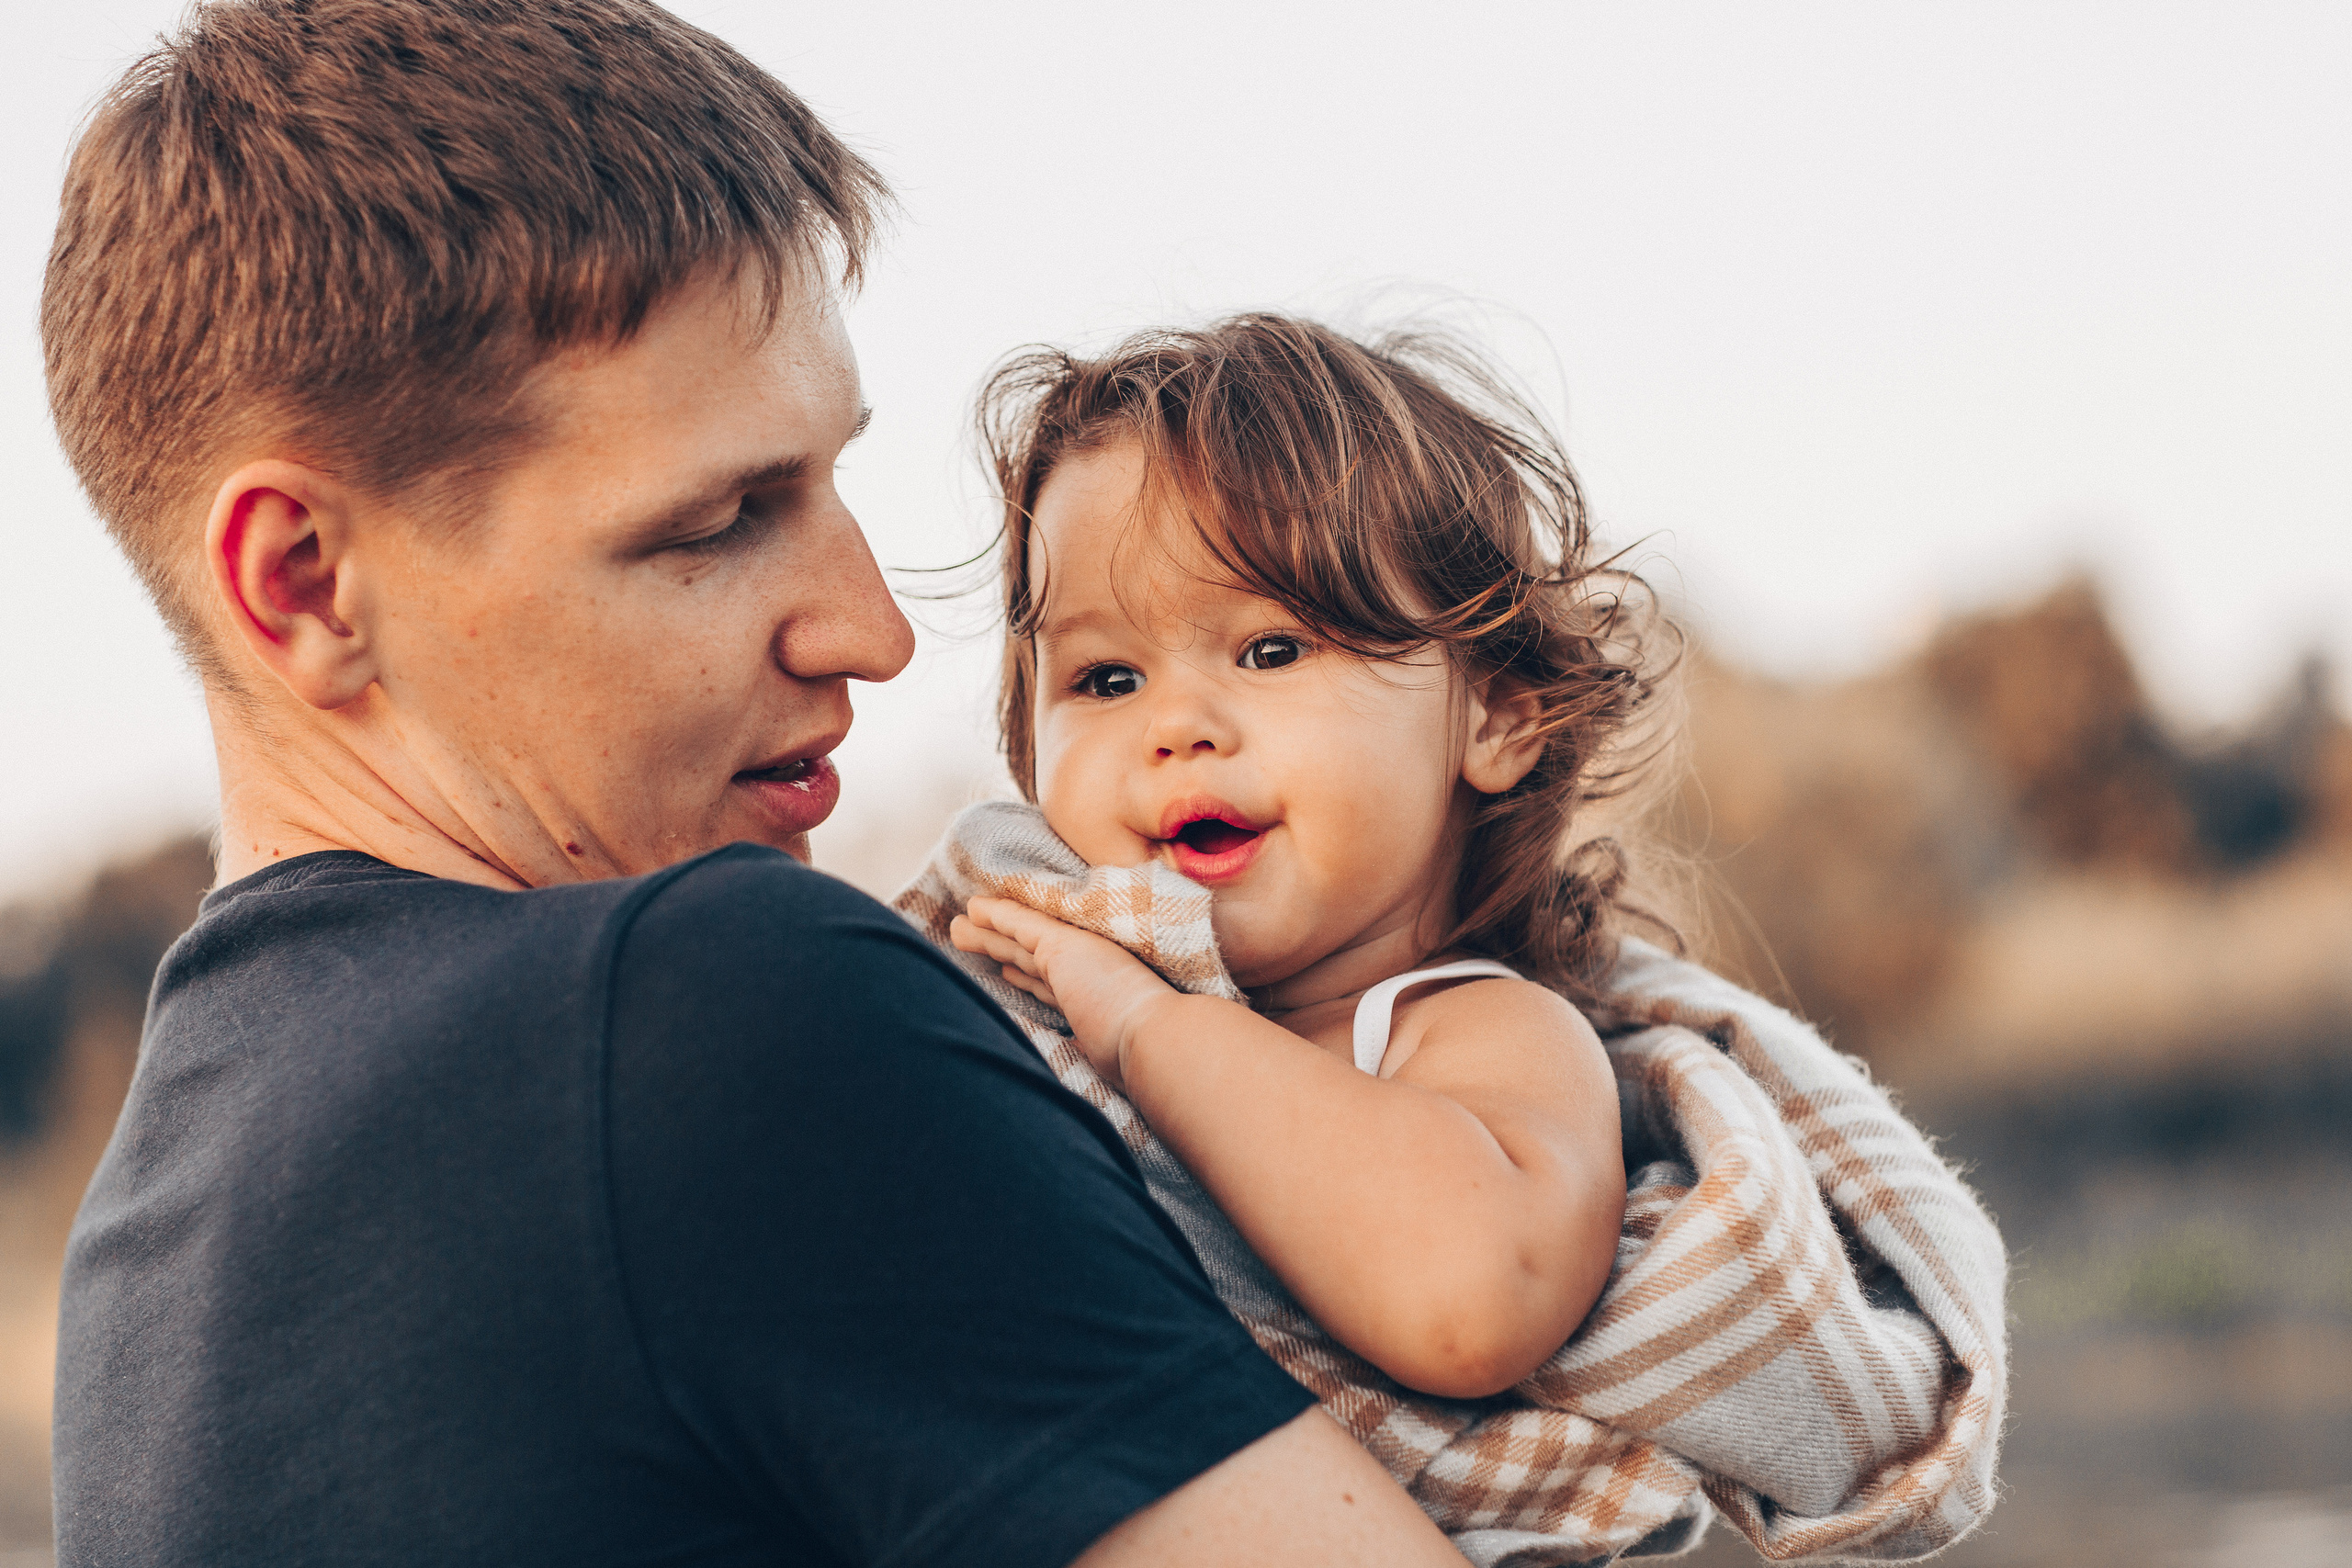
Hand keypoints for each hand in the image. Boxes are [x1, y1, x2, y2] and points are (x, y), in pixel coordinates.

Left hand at [949, 896, 1176, 1089]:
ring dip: (986, 934)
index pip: (1051, 988)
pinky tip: (974, 908)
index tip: (1008, 972)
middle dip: (1000, 951)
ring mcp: (1073, 959)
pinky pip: (1020, 926)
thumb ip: (1096, 1058)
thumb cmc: (1144, 1058)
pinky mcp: (1061, 947)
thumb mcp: (1110, 1061)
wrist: (1156, 1040)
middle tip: (971, 936)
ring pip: (1016, 942)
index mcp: (1092, 1005)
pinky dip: (998, 916)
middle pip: (1029, 962)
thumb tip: (1092, 1073)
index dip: (1027, 977)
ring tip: (958, 925)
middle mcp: (1083, 976)